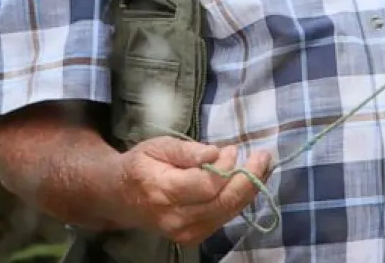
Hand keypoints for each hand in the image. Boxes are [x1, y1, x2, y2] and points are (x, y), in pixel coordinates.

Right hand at [114, 136, 273, 246]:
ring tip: (263, 167)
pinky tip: (247, 183)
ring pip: (227, 213)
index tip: (233, 148)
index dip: (226, 167)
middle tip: (263, 156)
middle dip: (248, 179)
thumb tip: (215, 152)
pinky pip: (223, 219)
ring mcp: (184, 232)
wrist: (120, 197)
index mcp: (163, 191)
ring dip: (249, 189)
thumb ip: (186, 150)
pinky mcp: (192, 237)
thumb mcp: (157, 147)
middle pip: (222, 202)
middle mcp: (175, 218)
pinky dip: (238, 200)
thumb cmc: (141, 165)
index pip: (207, 184)